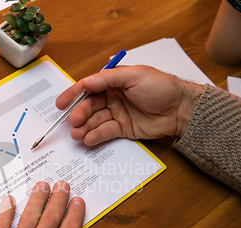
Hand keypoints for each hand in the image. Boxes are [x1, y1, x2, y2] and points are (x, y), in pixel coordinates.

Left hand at [0, 181, 125, 227]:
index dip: (75, 213)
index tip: (78, 200)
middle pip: (50, 217)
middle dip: (57, 199)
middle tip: (61, 184)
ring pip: (28, 216)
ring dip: (36, 199)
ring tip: (41, 185)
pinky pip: (0, 224)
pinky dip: (5, 211)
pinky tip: (8, 200)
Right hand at [56, 65, 203, 145]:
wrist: (180, 109)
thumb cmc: (160, 87)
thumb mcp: (133, 76)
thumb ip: (107, 79)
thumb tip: (85, 83)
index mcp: (113, 81)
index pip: (88, 87)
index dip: (73, 95)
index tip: (61, 104)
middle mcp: (112, 97)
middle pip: (89, 106)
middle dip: (79, 114)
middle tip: (73, 122)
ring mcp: (117, 113)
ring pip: (95, 120)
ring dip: (84, 127)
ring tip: (77, 134)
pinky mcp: (122, 128)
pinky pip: (104, 132)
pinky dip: (95, 136)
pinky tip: (89, 139)